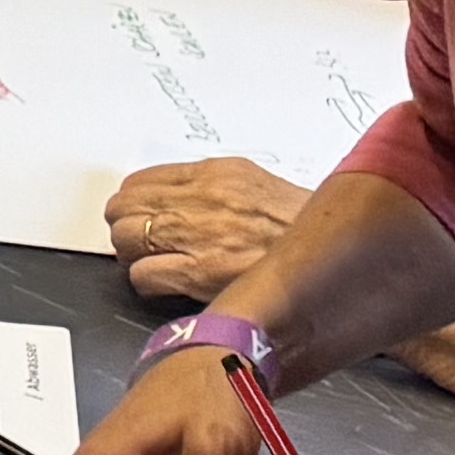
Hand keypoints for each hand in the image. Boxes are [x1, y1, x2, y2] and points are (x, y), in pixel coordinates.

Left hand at [104, 157, 310, 306]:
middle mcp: (201, 200)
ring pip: (126, 239)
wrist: (330, 253)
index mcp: (216, 174)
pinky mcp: (197, 272)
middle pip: (124, 208)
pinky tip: (165, 280)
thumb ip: (211, 187)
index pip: (140, 181)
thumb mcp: (254, 185)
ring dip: (133, 253)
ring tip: (153, 259)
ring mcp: (197, 236)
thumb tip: (174, 196)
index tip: (138, 212)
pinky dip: (146, 279)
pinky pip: (142, 274)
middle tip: (140, 239)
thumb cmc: (296, 224)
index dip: (133, 202)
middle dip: (126, 226)